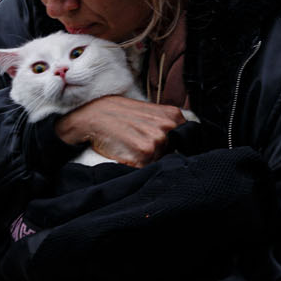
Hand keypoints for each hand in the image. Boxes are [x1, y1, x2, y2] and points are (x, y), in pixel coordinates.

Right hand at [55, 95, 185, 166]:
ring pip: (161, 161)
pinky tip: (127, 152)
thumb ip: (168, 124)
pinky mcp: (144, 155)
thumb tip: (182, 143)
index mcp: (174, 115)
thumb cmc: (120, 114)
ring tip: (132, 145)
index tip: (166, 146)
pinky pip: (147, 168)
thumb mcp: (150, 111)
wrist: (93, 116)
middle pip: (174, 152)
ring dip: (149, 159)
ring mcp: (157, 142)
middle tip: (140, 142)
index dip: (176, 145)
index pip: (187, 139)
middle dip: (162, 152)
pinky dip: (138, 165)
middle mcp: (168, 128)